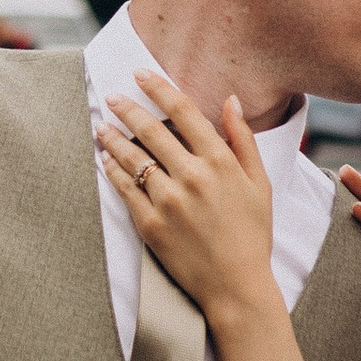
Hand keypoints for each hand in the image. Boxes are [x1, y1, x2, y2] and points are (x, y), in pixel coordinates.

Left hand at [98, 70, 277, 322]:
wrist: (236, 286)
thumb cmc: (252, 234)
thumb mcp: (259, 183)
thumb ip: (243, 139)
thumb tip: (231, 100)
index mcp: (220, 162)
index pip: (184, 112)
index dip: (159, 88)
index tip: (140, 74)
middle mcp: (192, 176)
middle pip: (151, 130)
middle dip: (127, 108)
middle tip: (111, 96)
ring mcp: (168, 201)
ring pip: (132, 158)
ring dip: (113, 137)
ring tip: (100, 125)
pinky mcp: (150, 225)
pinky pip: (124, 190)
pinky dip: (112, 170)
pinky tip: (105, 159)